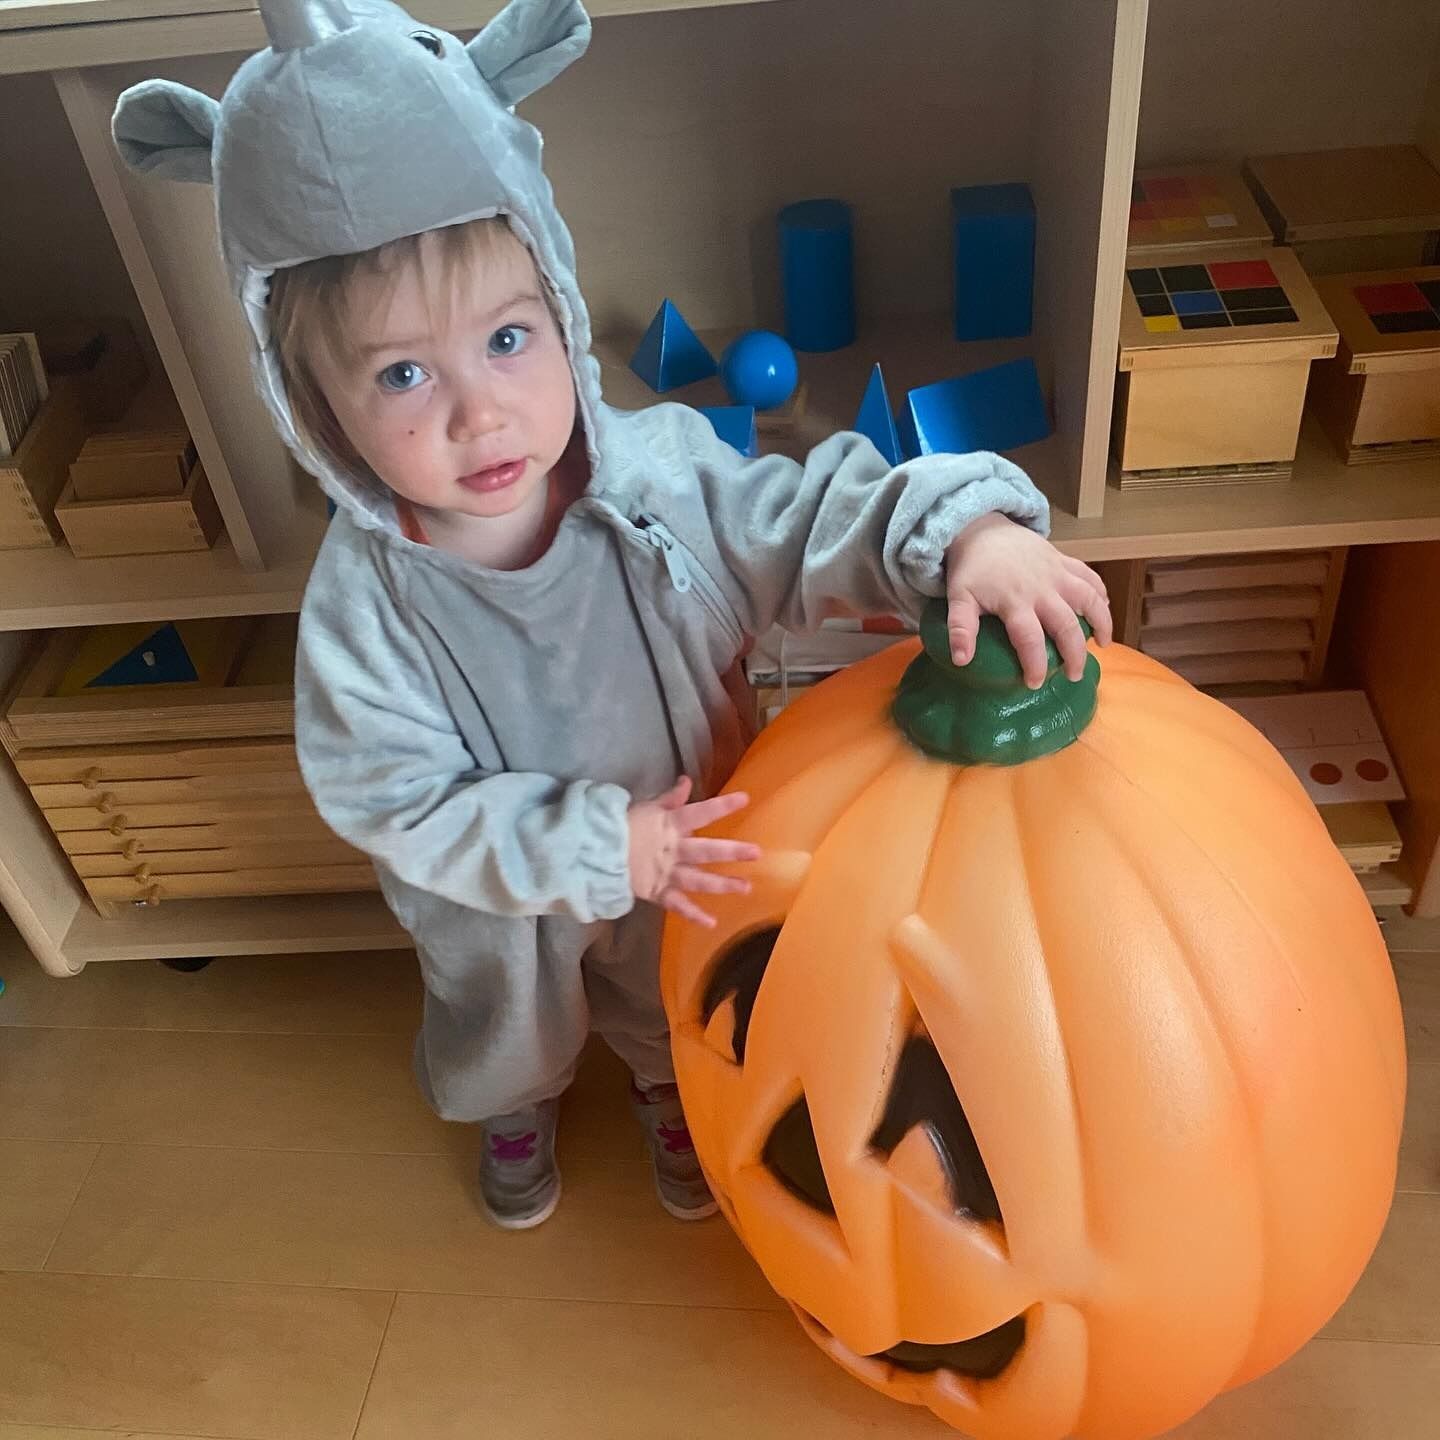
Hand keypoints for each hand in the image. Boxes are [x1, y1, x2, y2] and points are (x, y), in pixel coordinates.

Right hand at [628, 777, 761, 927]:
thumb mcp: (645, 807)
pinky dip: (694, 916)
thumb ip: (670, 798)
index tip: (745, 799)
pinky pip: (678, 905)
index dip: (721, 806)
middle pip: (706, 850)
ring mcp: (666, 873)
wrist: (593, 853)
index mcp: (669, 825)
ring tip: (746, 888)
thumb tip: (686, 781)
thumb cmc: (620, 826)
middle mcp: (672, 849)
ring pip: (698, 880)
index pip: (699, 813)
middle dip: (731, 852)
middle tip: (756, 853)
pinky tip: (712, 924)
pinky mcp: (657, 892)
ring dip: (722, 884)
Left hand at [944, 513, 1111, 687]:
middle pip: (1067, 625)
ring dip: (1102, 622)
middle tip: (1073, 675)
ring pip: (1089, 599)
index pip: (1029, 639)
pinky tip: (1104, 608)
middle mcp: (1042, 589)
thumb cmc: (971, 569)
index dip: (1035, 664)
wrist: (982, 527)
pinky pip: (1090, 577)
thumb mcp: (958, 597)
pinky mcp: (1064, 561)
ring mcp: (1056, 573)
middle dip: (1074, 655)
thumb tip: (961, 661)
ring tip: (1104, 644)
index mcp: (1015, 601)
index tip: (1035, 683)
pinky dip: (1101, 593)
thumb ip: (961, 628)